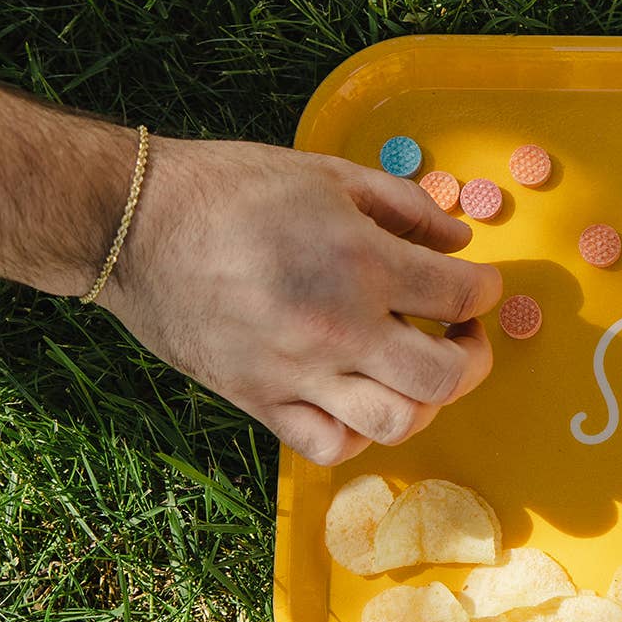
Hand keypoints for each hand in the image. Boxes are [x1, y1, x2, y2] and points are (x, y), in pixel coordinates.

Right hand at [100, 138, 501, 464]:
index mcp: (362, 263)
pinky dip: (361, 433)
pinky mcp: (260, 401)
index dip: (486, 290)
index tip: (477, 285)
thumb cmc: (235, 190)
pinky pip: (331, 446)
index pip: (462, 296)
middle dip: (474, 358)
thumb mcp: (331, 175)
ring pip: (397, 422)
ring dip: (425, 401)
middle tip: (463, 334)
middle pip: (445, 378)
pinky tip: (362, 398)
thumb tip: (460, 240)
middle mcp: (339, 328)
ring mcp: (298, 373)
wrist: (134, 224)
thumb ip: (407, 207)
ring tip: (417, 369)